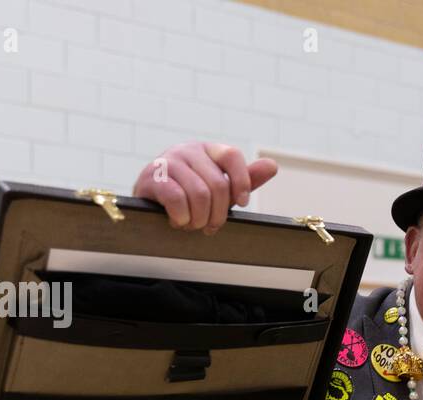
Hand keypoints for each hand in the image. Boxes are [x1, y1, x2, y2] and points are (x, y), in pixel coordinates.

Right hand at [133, 142, 278, 234]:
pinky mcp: (151, 177)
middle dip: (218, 214)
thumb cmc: (189, 195)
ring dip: (199, 219)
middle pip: (217, 184)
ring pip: (199, 194)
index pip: (232, 156)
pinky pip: (176, 198)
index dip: (242, 181)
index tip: (242, 204)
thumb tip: (272, 165)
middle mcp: (188, 150)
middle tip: (210, 227)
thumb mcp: (219, 189)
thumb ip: (243, 179)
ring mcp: (168, 161)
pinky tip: (179, 222)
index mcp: (208, 150)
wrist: (150, 202)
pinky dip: (182, 217)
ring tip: (193, 225)